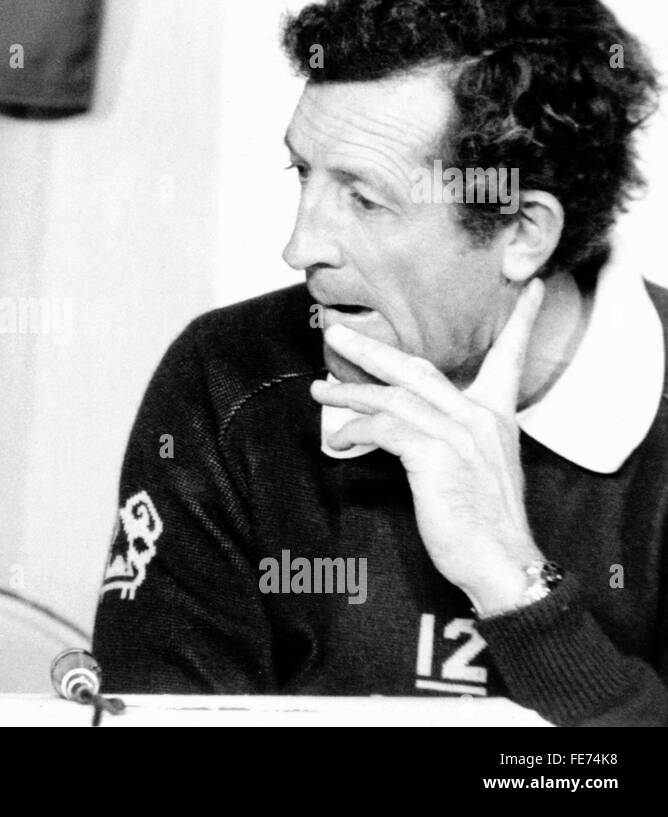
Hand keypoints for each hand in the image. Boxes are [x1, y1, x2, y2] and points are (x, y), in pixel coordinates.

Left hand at [309, 279, 546, 612]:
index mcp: (496, 416)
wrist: (502, 563)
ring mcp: (457, 432)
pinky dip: (355, 431)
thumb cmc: (484, 524)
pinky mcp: (433, 453)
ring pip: (391, 396)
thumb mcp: (477, 468)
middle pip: (416, 367)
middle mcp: (479, 416)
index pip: (508, 357)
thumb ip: (450, 438)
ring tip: (320, 390)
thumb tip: (405, 424)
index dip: (519, 322)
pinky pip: (382, 427)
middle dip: (370, 349)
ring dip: (349, 392)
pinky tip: (340, 440)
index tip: (531, 288)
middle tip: (336, 332)